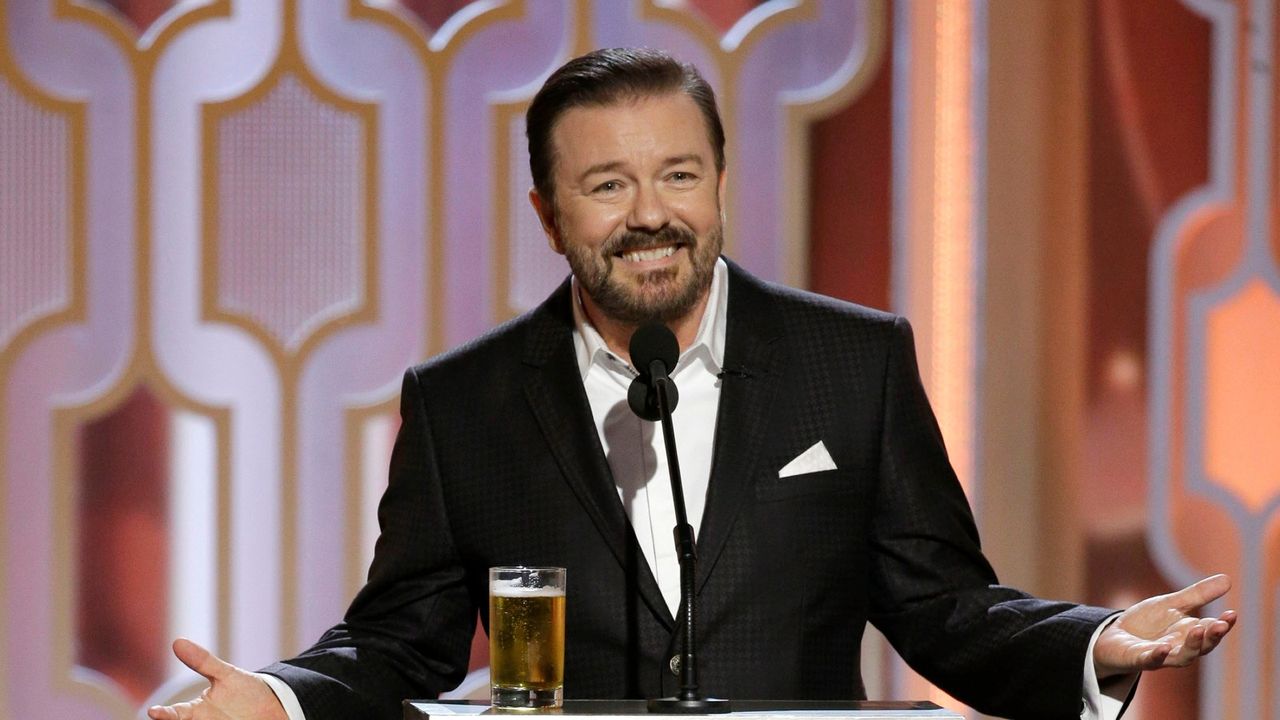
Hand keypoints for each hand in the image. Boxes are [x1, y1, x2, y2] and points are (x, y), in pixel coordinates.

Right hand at [147, 638, 287, 719]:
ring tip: (213, 718)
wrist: (274, 707)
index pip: (176, 714)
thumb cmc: (245, 691)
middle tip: (161, 716)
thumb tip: (177, 641)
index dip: (164, 713)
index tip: (153, 711)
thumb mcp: (226, 675)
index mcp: (199, 711)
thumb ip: (203, 662)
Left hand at [1094, 574, 1236, 679]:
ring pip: (1180, 657)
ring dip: (1191, 646)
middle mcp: (1179, 648)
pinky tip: (1162, 648)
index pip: (1211, 631)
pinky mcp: (1138, 659)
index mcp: (1189, 633)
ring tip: (1198, 630)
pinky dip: (1157, 656)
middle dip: (1212, 637)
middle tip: (1221, 625)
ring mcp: (1160, 656)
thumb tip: (1228, 579)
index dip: (1223, 624)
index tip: (1232, 614)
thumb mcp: (1172, 604)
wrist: (1115, 638)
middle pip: (1201, 647)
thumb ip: (1198, 595)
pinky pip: (1149, 660)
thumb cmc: (1148, 623)